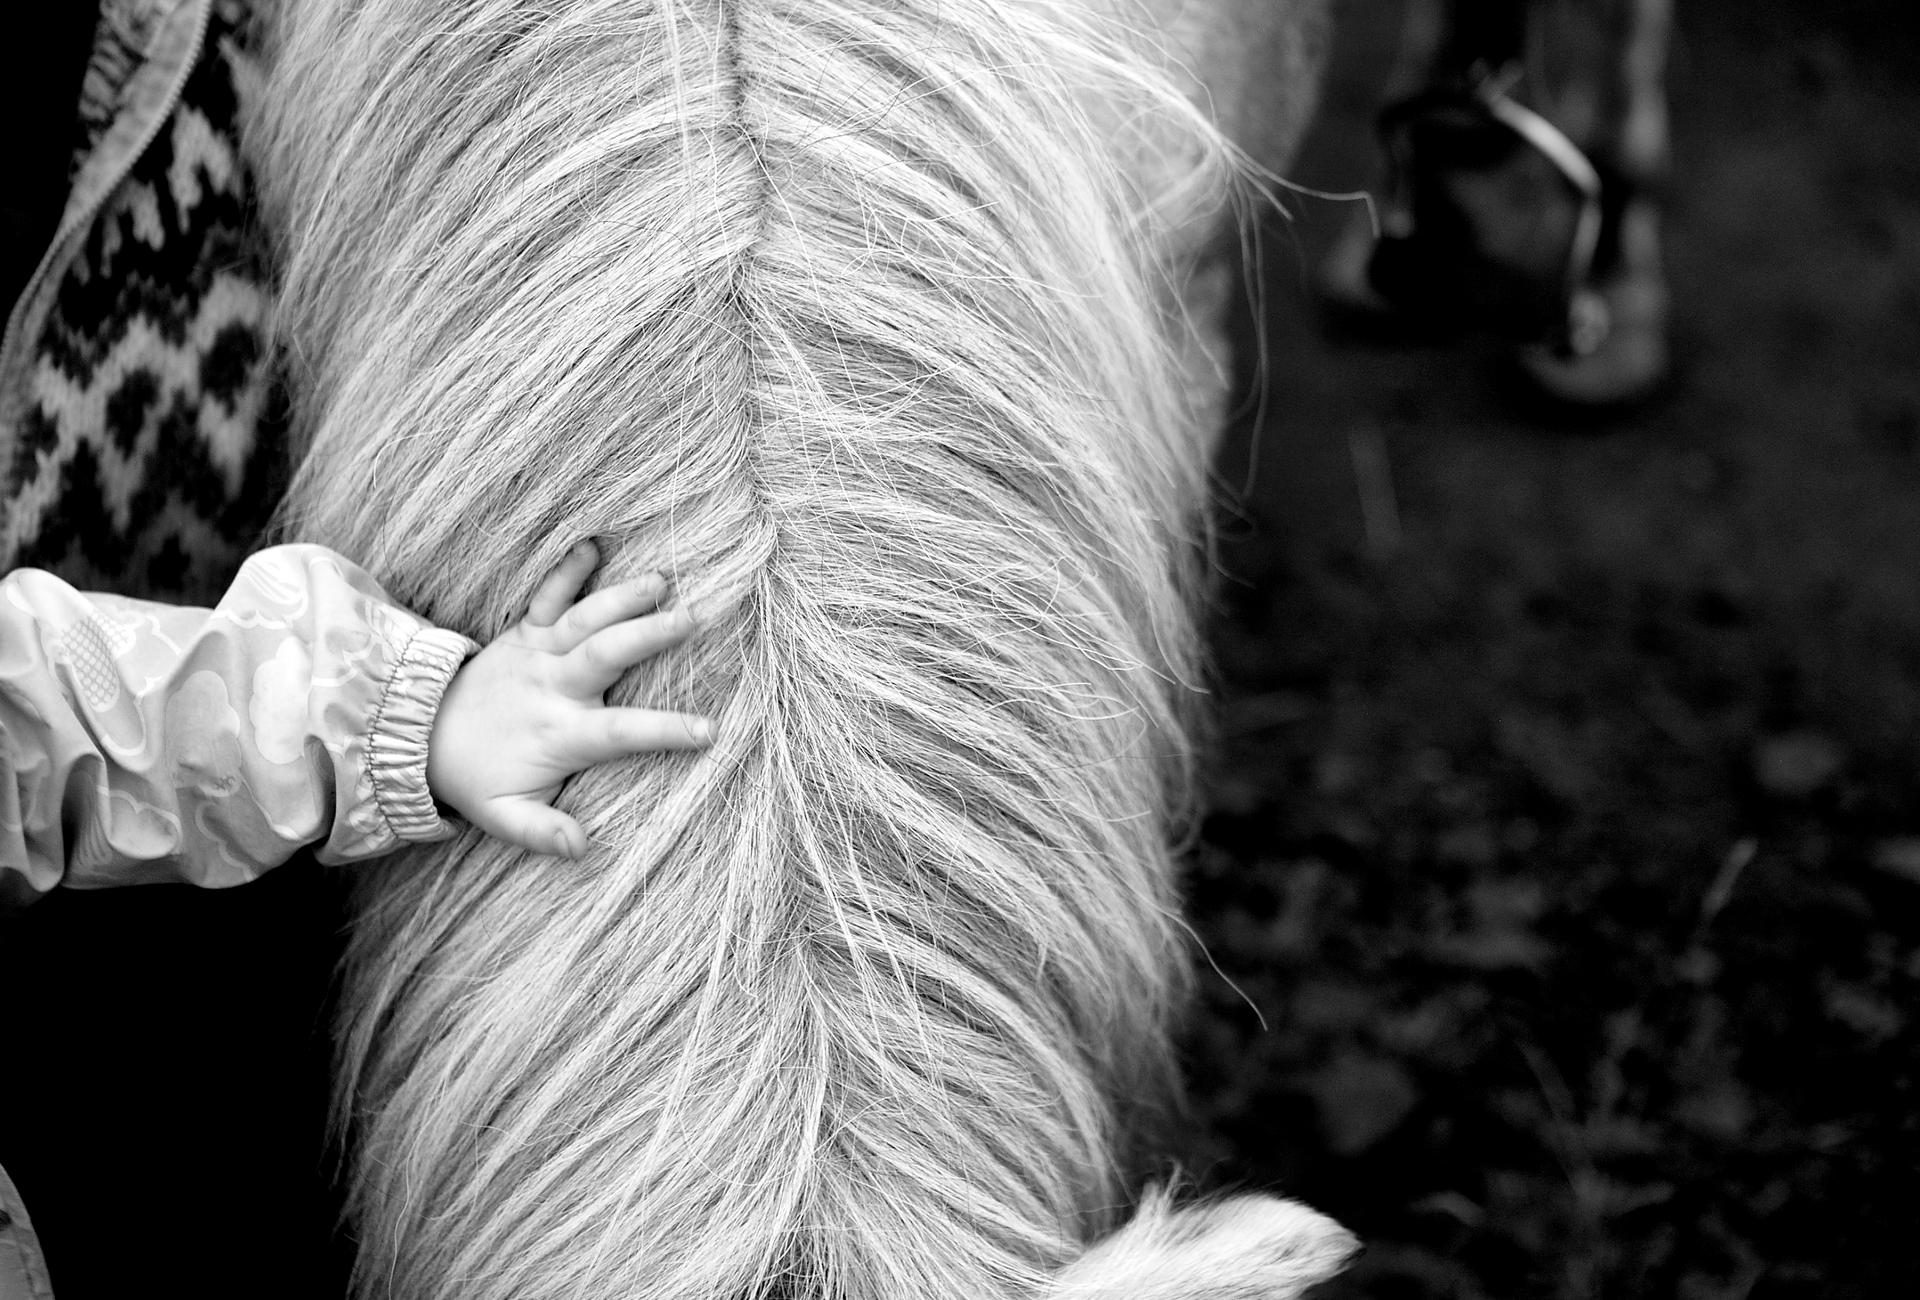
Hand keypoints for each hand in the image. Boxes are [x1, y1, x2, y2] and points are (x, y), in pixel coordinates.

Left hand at [426, 541, 712, 857]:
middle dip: (650, 634)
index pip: (621, 732)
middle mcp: (552, 686)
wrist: (418, 735)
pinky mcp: (522, 632)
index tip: (709, 731)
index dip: (665, 731)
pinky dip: (567, 569)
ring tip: (661, 580)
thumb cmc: (477, 779)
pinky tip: (592, 543)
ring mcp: (537, 654)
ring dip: (622, 597)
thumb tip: (581, 848)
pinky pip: (546, 595)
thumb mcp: (504, 816)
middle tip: (695, 615)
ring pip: (584, 618)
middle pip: (606, 655)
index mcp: (559, 733)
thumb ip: (542, 832)